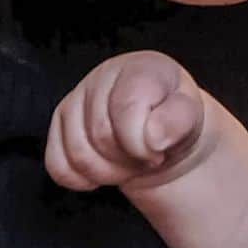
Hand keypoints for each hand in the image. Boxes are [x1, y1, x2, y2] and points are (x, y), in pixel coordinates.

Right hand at [46, 50, 204, 192]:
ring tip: (129, 162)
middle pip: (101, 136)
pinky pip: (58, 167)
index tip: (159, 149)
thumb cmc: (174, 118)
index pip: (126, 109)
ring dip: (108, 173)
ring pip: (78, 155)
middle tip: (147, 157)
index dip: (142, 142)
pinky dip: (83, 180)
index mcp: (138, 67)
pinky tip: (106, 168)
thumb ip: (178, 121)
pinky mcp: (59, 126)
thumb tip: (153, 137)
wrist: (160, 131)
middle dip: (128, 159)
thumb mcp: (189, 116)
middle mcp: (102, 77)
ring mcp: (75, 100)